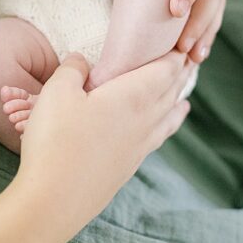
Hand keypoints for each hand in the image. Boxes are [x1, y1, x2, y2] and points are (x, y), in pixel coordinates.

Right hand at [9, 50, 194, 235]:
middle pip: (173, 91)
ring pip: (170, 118)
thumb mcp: (57, 93)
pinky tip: (159, 131)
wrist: (54, 200)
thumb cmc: (56, 141)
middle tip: (188, 61)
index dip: (176, 54)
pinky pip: (158, 139)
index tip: (181, 42)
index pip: (167, 69)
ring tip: (184, 97)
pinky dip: (166, 127)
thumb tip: (81, 60)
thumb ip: (72, 69)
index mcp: (135, 96)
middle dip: (181, 74)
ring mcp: (141, 146)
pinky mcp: (130, 166)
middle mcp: (147, 120)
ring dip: (178, 102)